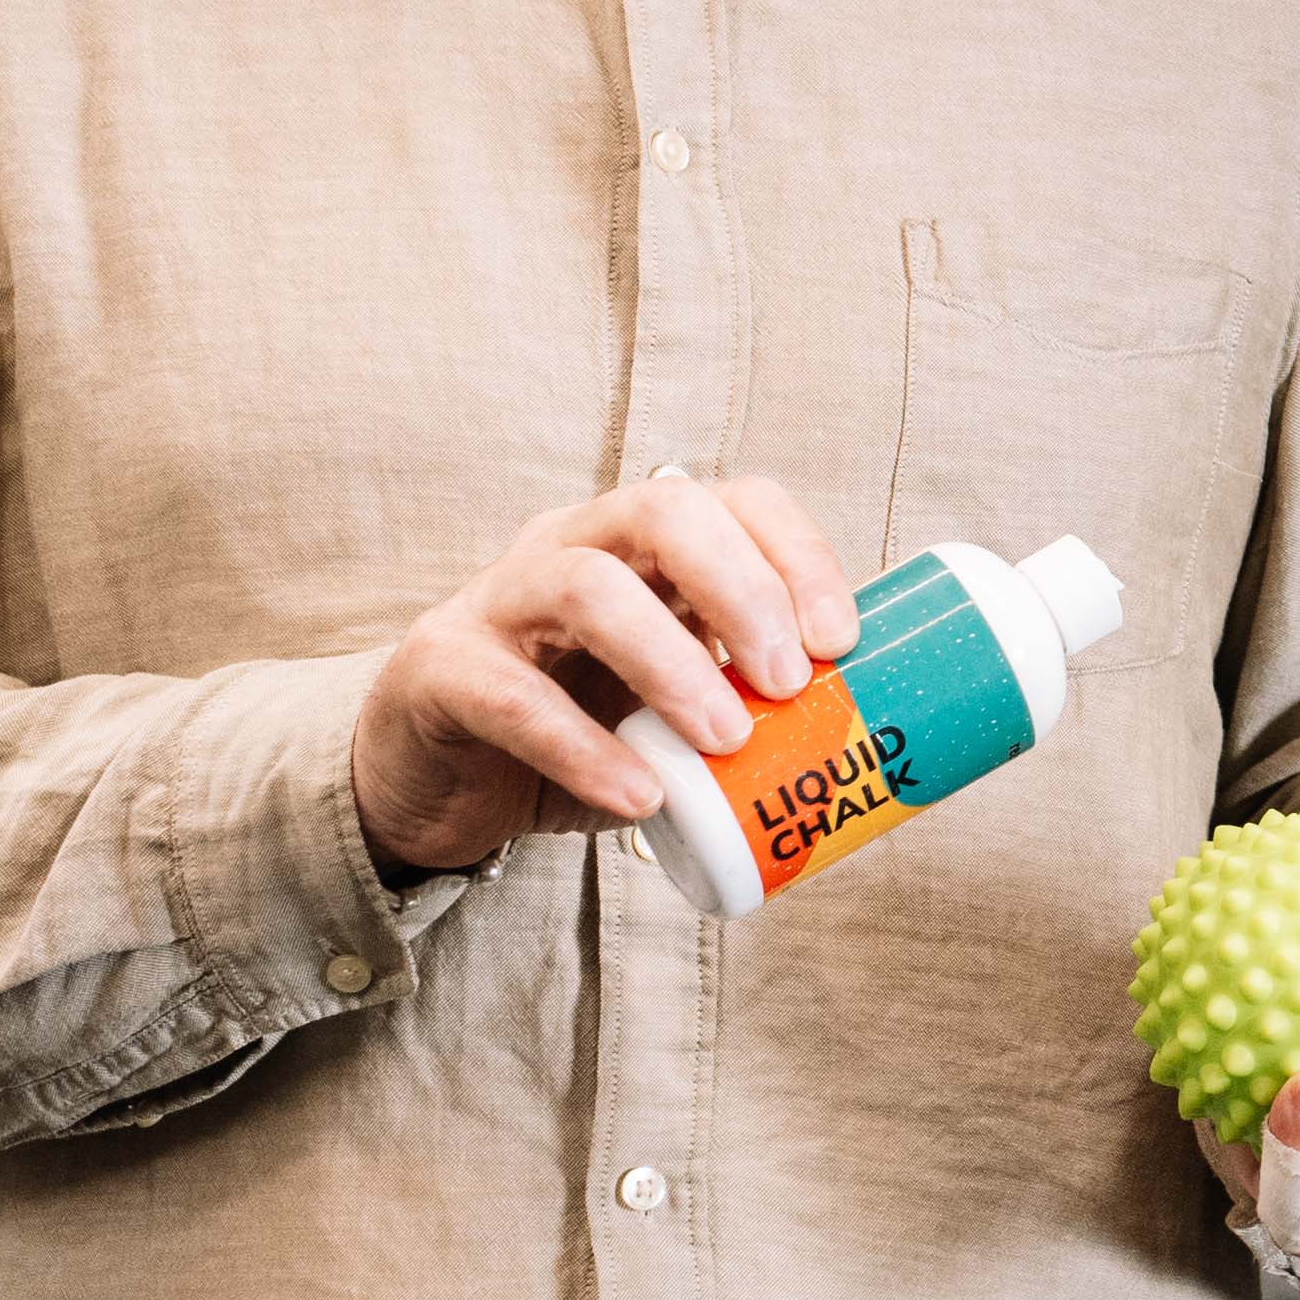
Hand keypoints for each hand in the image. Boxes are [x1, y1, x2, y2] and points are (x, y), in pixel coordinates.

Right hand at [351, 475, 850, 875]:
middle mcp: (570, 545)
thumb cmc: (575, 729)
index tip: (842, 641)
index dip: (797, 555)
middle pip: (664, 510)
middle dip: (744, 588)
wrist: (435, 784)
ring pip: (586, 585)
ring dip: (671, 661)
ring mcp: (498, 600)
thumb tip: (863, 744)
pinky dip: (584, 749)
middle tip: (791, 682)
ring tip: (725, 740)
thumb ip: (742, 703)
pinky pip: (511, 694)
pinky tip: (639, 798)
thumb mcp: (670, 708)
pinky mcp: (440, 670)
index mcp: (640, 543)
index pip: (733, 500)